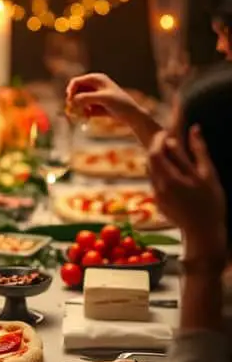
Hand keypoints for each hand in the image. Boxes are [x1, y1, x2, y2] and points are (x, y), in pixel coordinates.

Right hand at [66, 73, 139, 122]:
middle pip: (75, 91)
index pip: (76, 81)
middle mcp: (93, 85)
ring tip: (84, 116)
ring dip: (78, 109)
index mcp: (96, 78)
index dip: (71, 91)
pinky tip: (87, 118)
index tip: (70, 102)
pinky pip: (82, 108)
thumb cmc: (120, 104)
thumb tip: (72, 100)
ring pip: (77, 101)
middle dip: (73, 101)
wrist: (131, 115)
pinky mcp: (94, 105)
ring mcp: (93, 95)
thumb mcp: (103, 99)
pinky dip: (82, 113)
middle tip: (74, 111)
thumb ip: (87, 98)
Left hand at [148, 126, 226, 256]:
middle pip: (150, 160)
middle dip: (157, 147)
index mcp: (170, 179)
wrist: (203, 233)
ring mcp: (157, 196)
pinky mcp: (157, 202)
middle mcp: (160, 187)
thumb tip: (194, 128)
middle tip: (167, 139)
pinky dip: (161, 172)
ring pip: (151, 171)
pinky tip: (174, 173)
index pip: (156, 152)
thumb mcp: (208, 175)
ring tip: (171, 154)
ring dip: (158, 160)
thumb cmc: (210, 203)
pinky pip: (155, 182)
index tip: (167, 132)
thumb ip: (199, 150)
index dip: (159, 139)